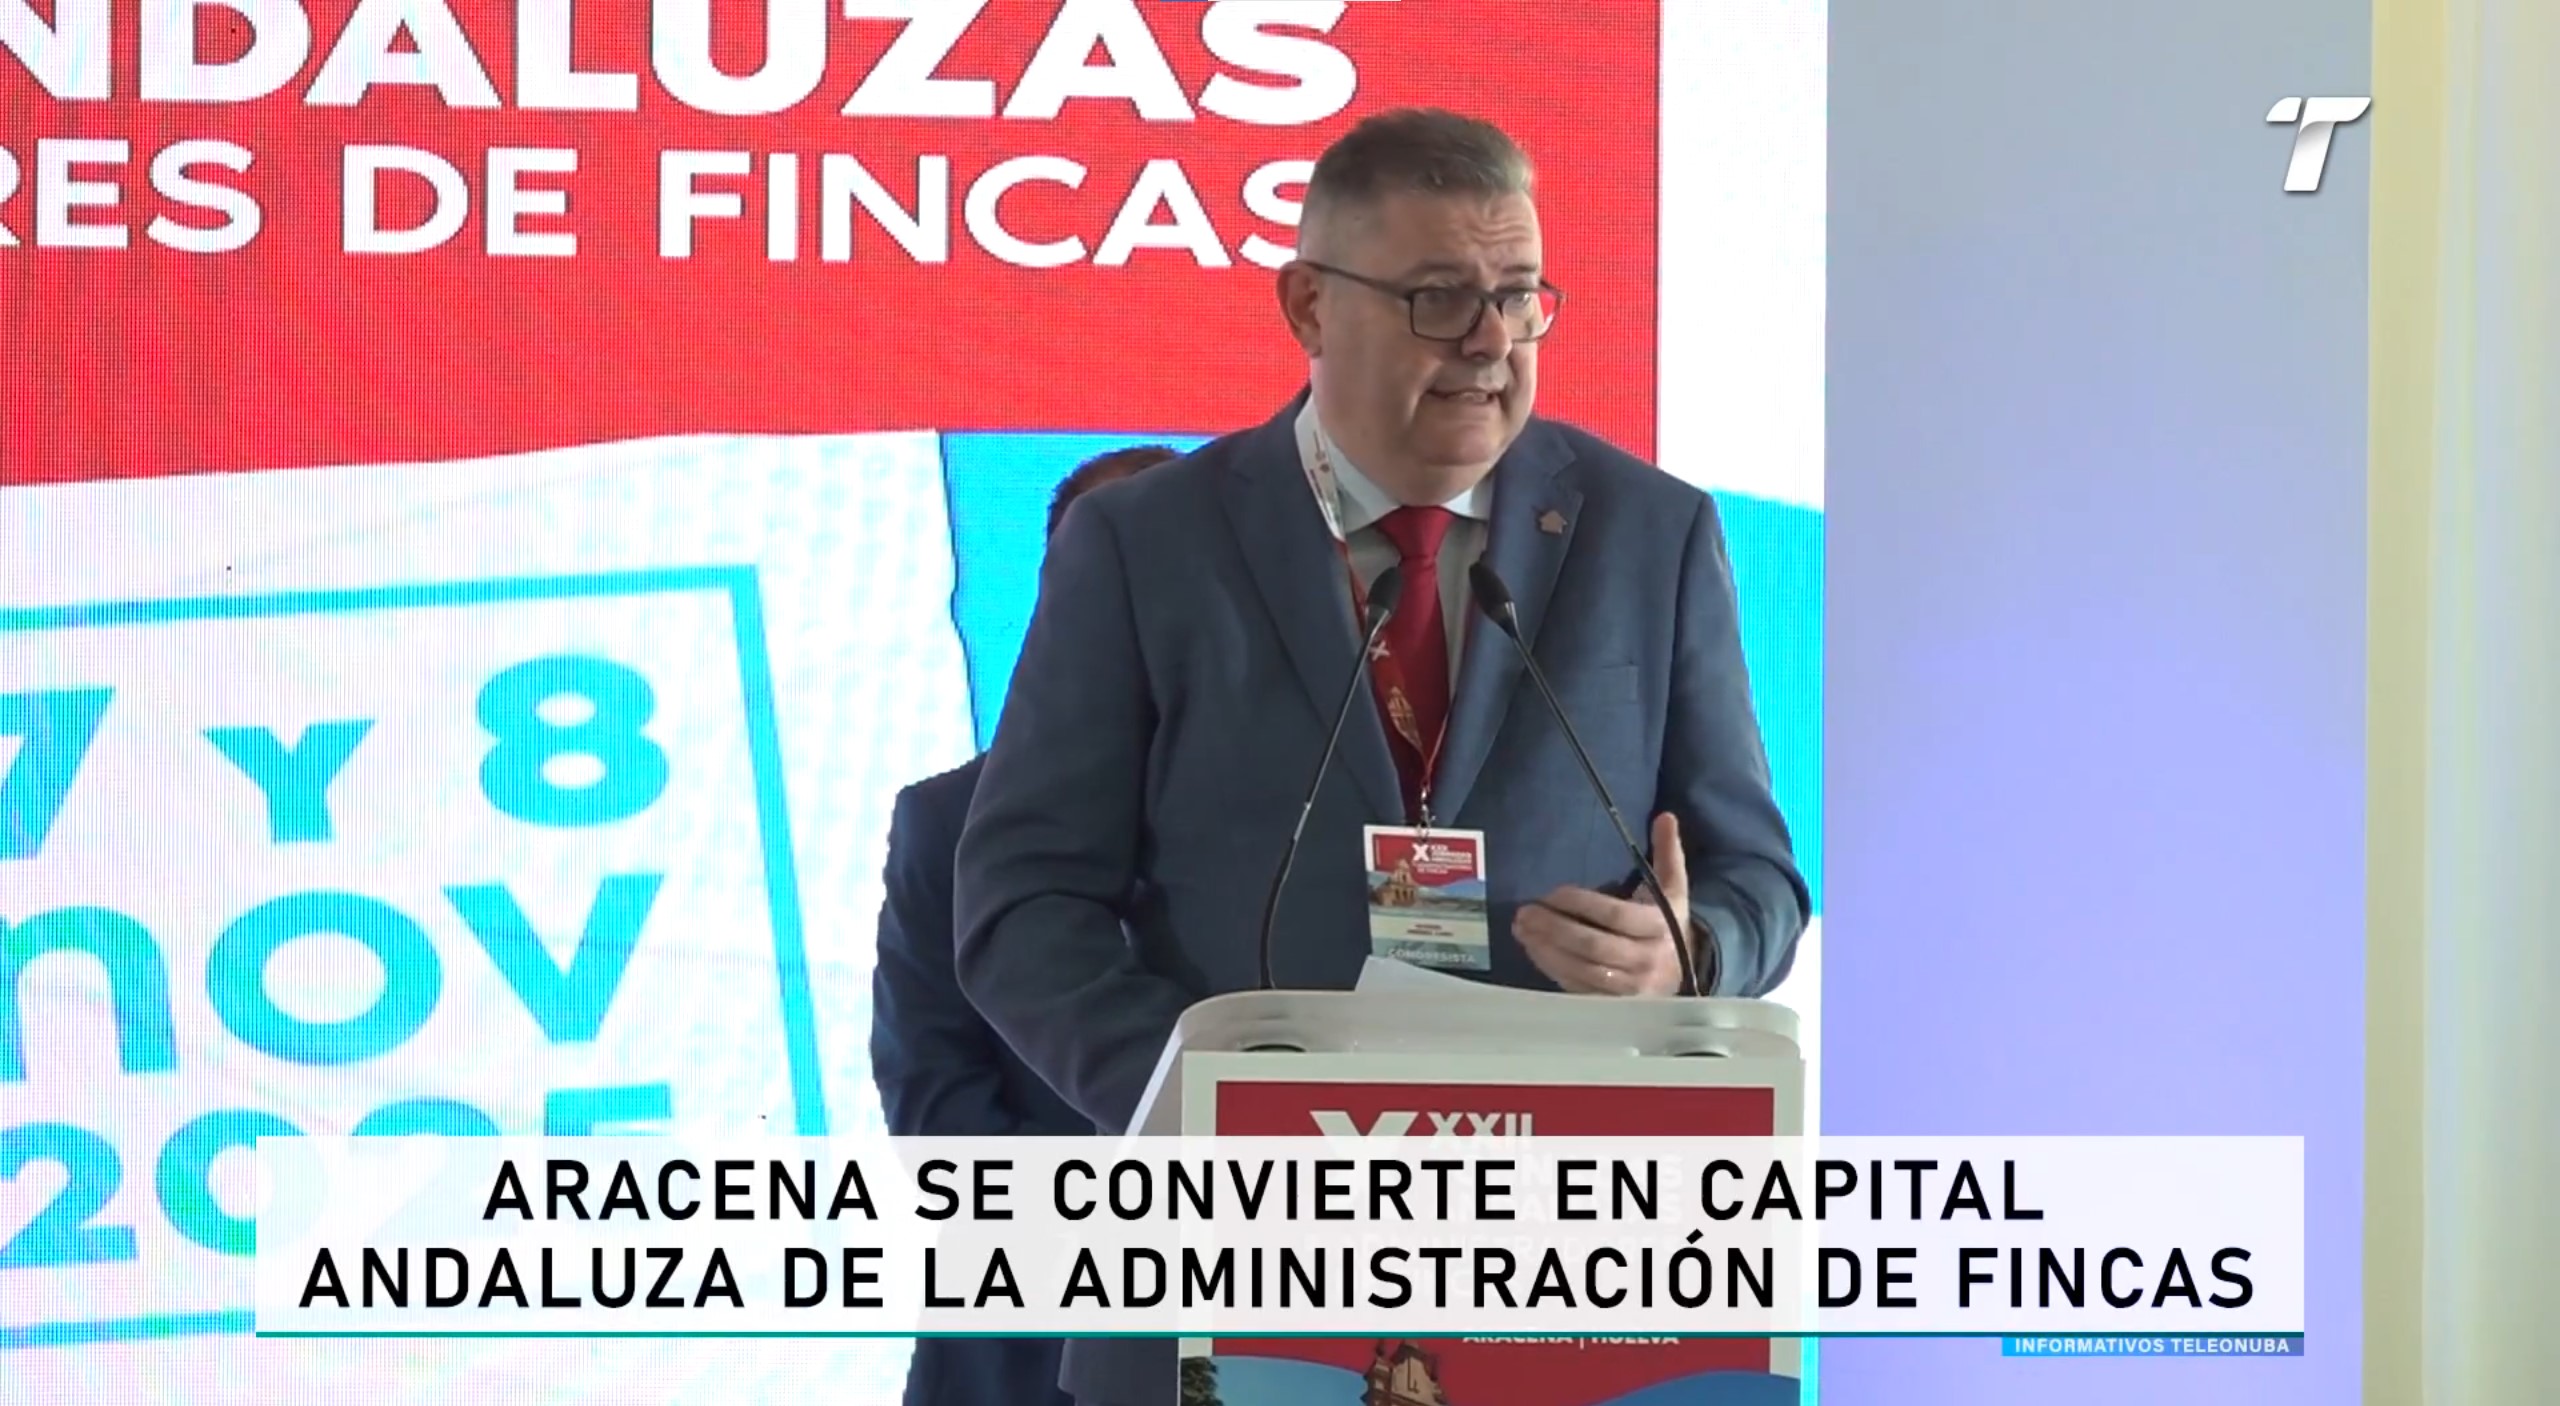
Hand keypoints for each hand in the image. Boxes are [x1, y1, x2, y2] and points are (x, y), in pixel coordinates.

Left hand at [1513, 812, 1692, 996]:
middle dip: (1554, 928)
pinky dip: (1550, 967)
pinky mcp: (1610, 1005)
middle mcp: (1645, 961)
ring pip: (1580, 969)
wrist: (1680, 973)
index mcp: (1660, 929)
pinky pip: (1575, 987)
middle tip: (1525, 911)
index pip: (1614, 916)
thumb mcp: (1674, 889)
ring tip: (1520, 928)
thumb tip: (1666, 816)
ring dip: (1545, 948)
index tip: (1552, 893)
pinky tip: (1532, 948)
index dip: (1580, 904)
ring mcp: (1627, 989)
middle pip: (1592, 945)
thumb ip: (1668, 852)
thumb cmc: (1667, 924)